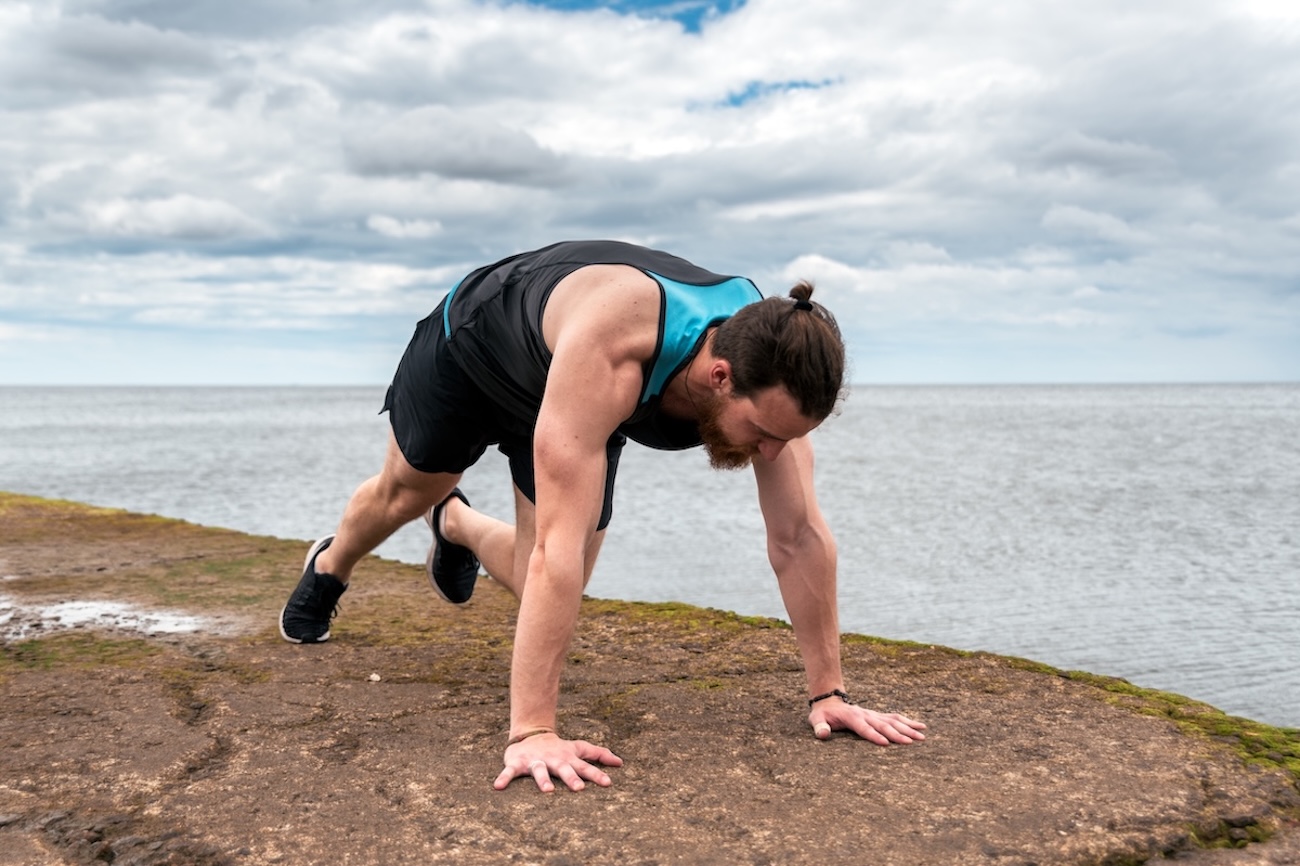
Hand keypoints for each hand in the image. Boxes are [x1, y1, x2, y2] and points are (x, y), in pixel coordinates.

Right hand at [493, 733, 623, 791]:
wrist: (531, 735)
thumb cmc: (560, 748)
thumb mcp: (578, 749)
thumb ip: (599, 754)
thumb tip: (621, 763)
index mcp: (568, 759)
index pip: (585, 767)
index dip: (597, 774)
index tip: (608, 783)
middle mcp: (553, 760)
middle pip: (564, 769)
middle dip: (571, 778)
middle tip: (579, 789)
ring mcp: (535, 761)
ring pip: (539, 771)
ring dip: (542, 780)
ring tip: (547, 791)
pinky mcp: (518, 763)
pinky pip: (510, 772)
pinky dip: (504, 778)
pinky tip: (498, 787)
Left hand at [809, 699, 926, 744]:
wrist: (830, 700)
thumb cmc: (823, 714)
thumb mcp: (816, 719)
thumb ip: (819, 727)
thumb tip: (823, 734)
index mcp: (852, 717)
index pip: (864, 728)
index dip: (874, 735)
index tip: (885, 743)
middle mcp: (866, 715)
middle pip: (883, 725)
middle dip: (897, 734)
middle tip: (911, 743)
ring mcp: (873, 714)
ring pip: (893, 721)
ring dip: (907, 728)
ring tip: (922, 736)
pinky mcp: (878, 716)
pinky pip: (895, 718)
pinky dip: (908, 722)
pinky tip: (920, 726)